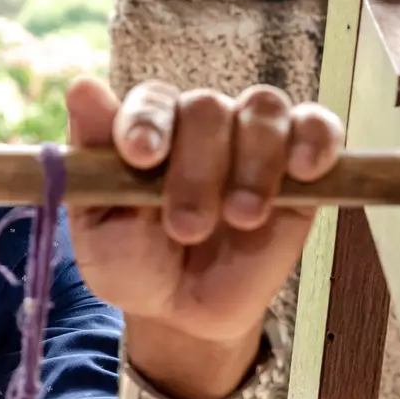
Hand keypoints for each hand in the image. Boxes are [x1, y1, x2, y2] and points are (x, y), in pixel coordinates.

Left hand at [63, 76, 342, 398]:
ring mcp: (251, 139)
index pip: (151, 100)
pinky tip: (305, 169)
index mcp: (145, 128)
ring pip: (262, 111)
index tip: (141, 156)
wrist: (184, 312)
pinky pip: (317, 128)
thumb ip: (92, 158)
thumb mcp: (97, 226)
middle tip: (186, 227)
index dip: (147, 122)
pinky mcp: (300, 166)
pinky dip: (316, 140)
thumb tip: (81, 86)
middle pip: (206, 108)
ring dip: (254, 162)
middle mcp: (197, 123)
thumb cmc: (133, 263)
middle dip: (197, 168)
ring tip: (241, 217)